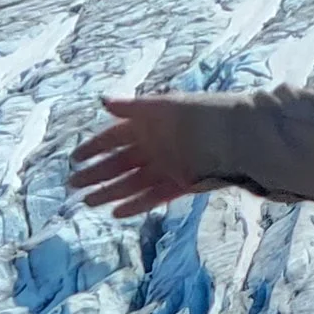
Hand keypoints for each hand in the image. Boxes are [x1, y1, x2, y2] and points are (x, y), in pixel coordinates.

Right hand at [71, 97, 204, 219]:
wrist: (240, 136)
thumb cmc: (203, 113)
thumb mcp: (166, 106)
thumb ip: (134, 107)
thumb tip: (103, 102)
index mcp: (151, 124)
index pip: (116, 136)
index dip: (95, 146)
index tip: (76, 158)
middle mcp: (157, 146)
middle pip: (121, 162)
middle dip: (97, 173)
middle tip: (73, 184)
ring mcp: (168, 166)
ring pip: (133, 182)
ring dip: (111, 191)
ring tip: (89, 202)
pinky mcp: (182, 184)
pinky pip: (154, 196)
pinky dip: (136, 204)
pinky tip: (117, 212)